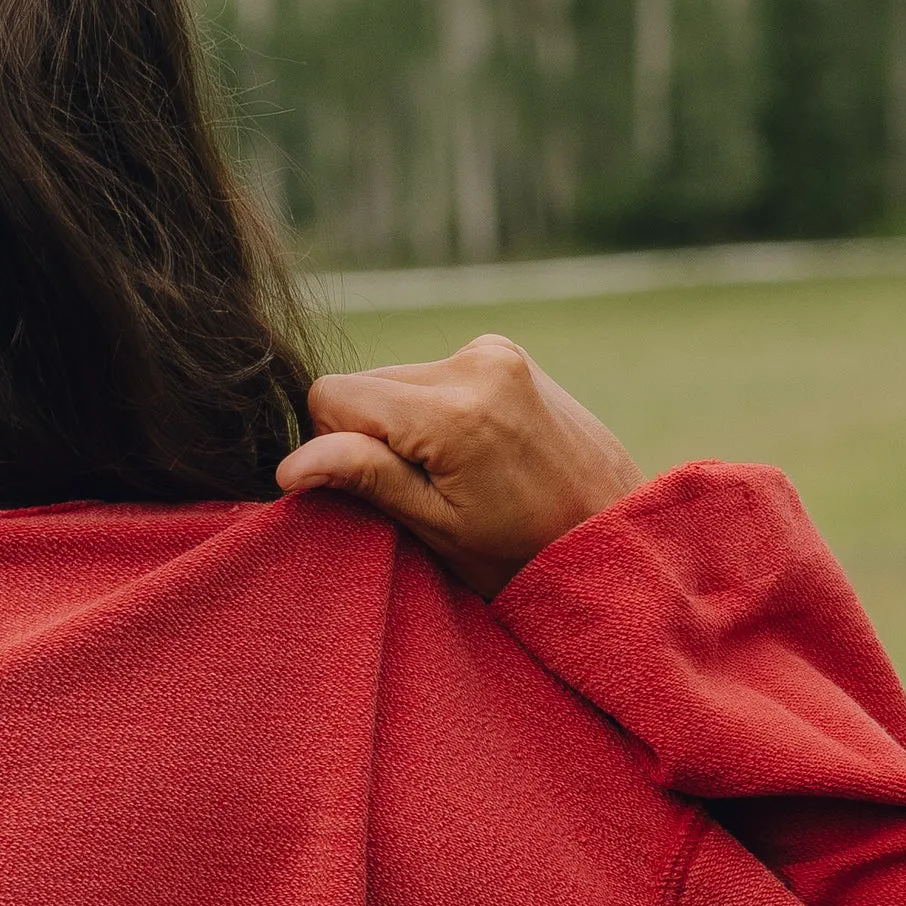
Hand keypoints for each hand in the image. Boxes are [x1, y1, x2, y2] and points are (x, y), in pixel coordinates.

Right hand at [272, 334, 644, 597]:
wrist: (613, 535)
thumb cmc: (523, 554)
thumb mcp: (436, 527)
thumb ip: (365, 479)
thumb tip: (291, 464)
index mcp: (453, 411)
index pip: (332, 397)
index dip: (336, 447)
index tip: (377, 489)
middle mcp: (474, 363)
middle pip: (365, 385)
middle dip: (374, 435)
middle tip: (425, 490)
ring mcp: (495, 351)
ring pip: (397, 379)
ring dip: (405, 424)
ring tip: (455, 474)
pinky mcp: (505, 352)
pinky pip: (433, 375)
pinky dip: (435, 410)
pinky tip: (471, 451)